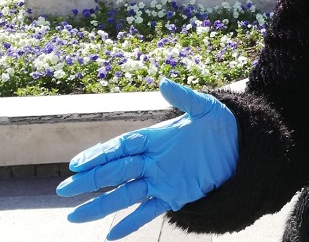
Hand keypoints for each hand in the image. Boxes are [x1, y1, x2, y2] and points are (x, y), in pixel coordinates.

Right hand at [56, 79, 238, 239]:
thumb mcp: (206, 108)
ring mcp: (161, 179)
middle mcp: (153, 160)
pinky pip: (147, 211)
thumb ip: (185, 97)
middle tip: (65, 188)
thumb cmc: (222, 125)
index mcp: (155, 138)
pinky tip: (110, 235)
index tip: (78, 163)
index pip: (121, 146)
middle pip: (116, 171)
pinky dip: (129, 223)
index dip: (100, 154)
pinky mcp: (173, 196)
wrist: (242, 149)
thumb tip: (164, 82)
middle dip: (90, 180)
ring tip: (75, 218)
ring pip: (125, 194)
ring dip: (100, 205)